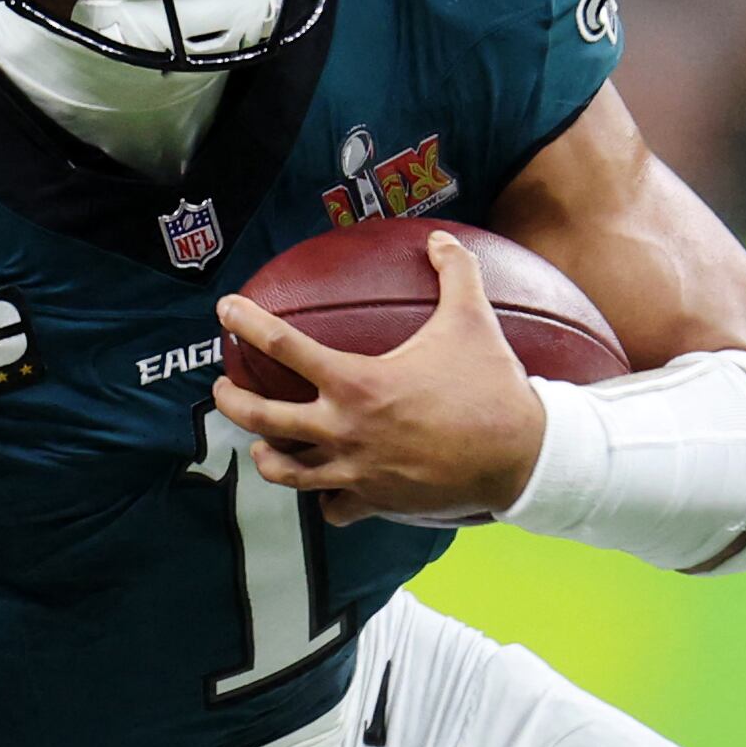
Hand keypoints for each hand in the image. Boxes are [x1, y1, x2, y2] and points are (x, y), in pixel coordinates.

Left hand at [211, 229, 548, 523]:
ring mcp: (354, 471)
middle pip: (261, 418)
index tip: (225, 311)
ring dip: (266, 457)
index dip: (247, 323)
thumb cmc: (491, 386)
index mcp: (356, 381)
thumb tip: (440, 239)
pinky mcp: (374, 501)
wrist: (522, 455)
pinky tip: (324, 490)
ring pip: (285, 472)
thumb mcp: (472, 319)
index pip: (282, 345)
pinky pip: (332, 508)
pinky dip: (324, 499)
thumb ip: (453, 272)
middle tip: (223, 388)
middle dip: (231, 402)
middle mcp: (344, 430)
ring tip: (261, 446)